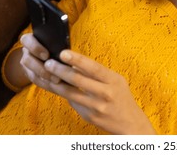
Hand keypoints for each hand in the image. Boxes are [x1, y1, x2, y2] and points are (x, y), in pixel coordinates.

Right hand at [19, 33, 60, 83]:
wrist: (57, 55)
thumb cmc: (58, 45)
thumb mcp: (56, 42)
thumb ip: (57, 43)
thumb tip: (64, 49)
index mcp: (31, 40)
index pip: (26, 40)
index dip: (35, 48)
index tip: (46, 55)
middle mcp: (27, 53)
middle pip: (27, 60)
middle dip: (40, 67)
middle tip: (54, 71)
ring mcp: (28, 66)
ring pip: (31, 73)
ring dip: (45, 77)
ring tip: (58, 80)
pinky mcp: (32, 76)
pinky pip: (37, 81)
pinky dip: (46, 84)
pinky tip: (56, 84)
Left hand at [36, 50, 155, 134]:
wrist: (129, 122)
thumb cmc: (121, 96)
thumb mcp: (115, 80)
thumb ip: (98, 73)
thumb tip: (75, 63)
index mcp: (113, 80)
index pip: (93, 67)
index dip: (77, 59)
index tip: (63, 53)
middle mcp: (106, 93)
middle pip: (78, 80)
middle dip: (60, 70)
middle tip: (48, 63)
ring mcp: (97, 106)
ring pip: (71, 93)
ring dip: (57, 83)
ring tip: (47, 74)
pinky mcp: (89, 116)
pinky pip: (73, 102)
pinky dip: (63, 93)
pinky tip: (56, 86)